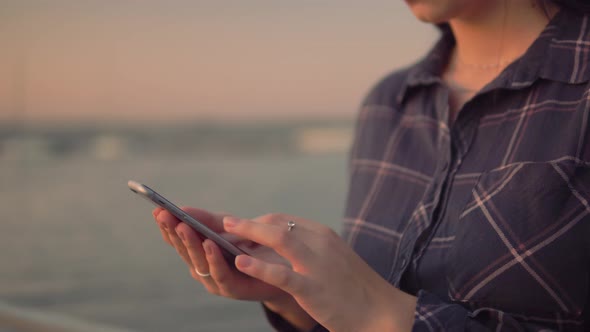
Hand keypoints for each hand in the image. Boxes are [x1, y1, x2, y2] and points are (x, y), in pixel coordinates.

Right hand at [152, 207, 315, 329]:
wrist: (287, 272)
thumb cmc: (258, 249)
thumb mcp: (232, 230)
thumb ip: (212, 222)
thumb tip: (185, 208)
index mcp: (201, 252)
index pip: (179, 239)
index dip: (168, 226)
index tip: (157, 209)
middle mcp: (204, 268)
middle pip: (184, 250)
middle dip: (175, 232)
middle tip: (165, 215)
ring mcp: (216, 280)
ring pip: (198, 263)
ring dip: (191, 244)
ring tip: (184, 226)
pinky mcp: (234, 288)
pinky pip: (221, 275)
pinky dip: (214, 259)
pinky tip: (210, 244)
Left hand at [223, 214, 417, 331]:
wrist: (382, 312)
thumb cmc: (355, 289)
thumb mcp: (334, 260)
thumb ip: (310, 250)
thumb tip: (282, 245)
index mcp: (324, 235)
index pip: (284, 220)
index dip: (258, 222)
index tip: (240, 227)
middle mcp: (321, 243)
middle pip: (278, 224)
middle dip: (248, 224)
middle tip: (225, 225)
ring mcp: (318, 265)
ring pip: (279, 239)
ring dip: (249, 232)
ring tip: (225, 232)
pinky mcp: (314, 288)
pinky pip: (282, 274)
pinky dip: (259, 267)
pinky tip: (241, 263)